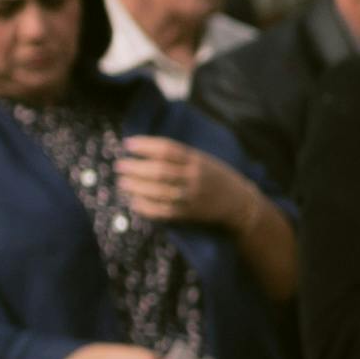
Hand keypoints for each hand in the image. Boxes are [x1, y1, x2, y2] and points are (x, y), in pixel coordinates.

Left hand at [114, 139, 270, 236]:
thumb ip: (180, 156)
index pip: (168, 150)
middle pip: (160, 171)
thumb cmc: (217, 178)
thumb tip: (147, 151)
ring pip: (159, 192)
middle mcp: (194, 177)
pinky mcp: (189, 214)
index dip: (146, 146)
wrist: (240, 204)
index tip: (128, 144)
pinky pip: (164, 211)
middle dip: (136, 168)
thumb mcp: (203, 160)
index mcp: (197, 160)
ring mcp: (192, 197)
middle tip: (120, 166)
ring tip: (123, 183)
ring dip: (137, 187)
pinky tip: (134, 203)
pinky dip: (147, 208)